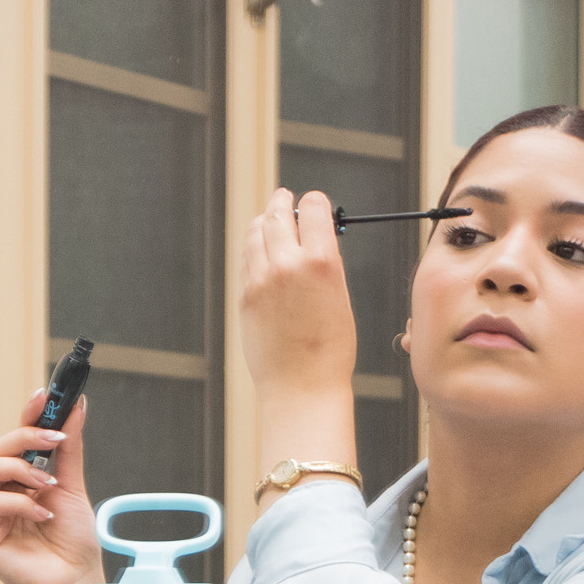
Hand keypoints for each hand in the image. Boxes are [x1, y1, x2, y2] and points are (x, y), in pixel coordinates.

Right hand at [0, 389, 98, 583]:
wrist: (76, 582)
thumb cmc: (72, 543)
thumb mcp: (74, 487)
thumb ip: (70, 449)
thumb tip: (76, 407)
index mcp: (19, 480)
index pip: (14, 440)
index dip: (25, 415)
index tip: (44, 395)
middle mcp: (0, 493)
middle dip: (23, 437)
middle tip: (53, 439)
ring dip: (18, 468)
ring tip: (48, 484)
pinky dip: (20, 504)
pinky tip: (43, 515)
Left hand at [241, 188, 358, 399]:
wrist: (303, 386)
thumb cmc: (330, 349)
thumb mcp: (339, 296)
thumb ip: (324, 263)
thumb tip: (313, 238)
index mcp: (321, 262)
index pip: (312, 208)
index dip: (314, 201)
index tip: (312, 202)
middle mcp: (287, 264)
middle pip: (278, 213)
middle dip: (282, 202)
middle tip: (283, 197)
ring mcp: (260, 279)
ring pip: (256, 232)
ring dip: (265, 221)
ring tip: (270, 220)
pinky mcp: (244, 296)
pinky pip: (246, 259)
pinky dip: (254, 249)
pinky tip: (260, 250)